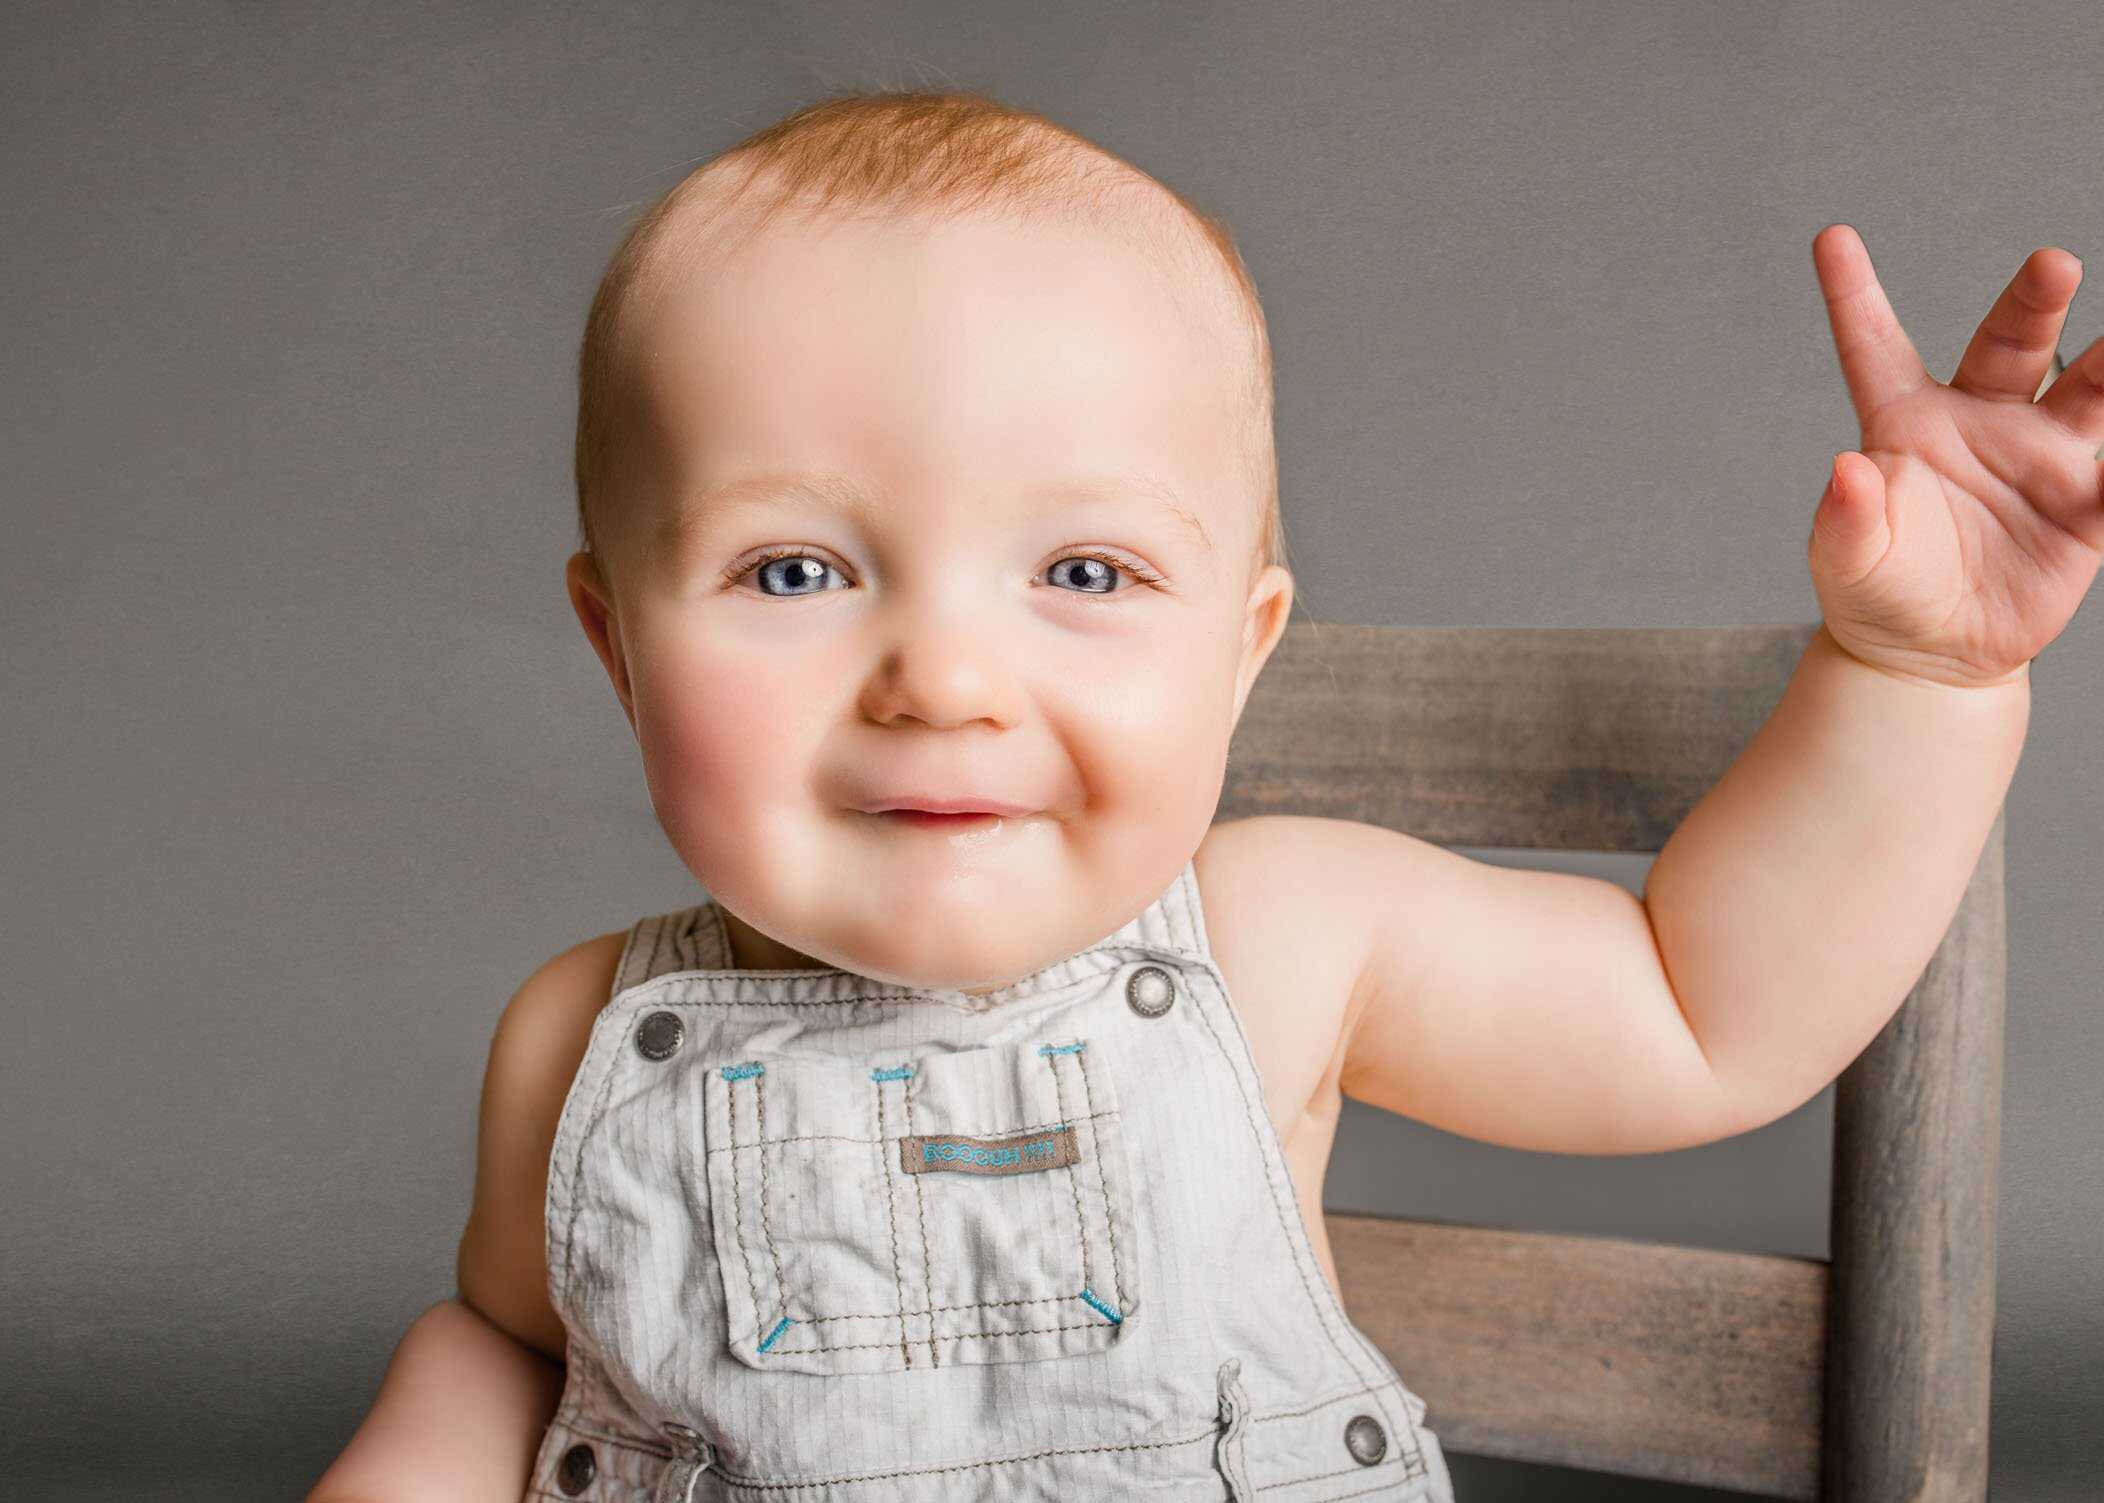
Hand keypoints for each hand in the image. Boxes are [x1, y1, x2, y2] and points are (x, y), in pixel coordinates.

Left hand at [1806, 224, 2101, 688]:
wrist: (1932, 656)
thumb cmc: (1877, 592)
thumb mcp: (1848, 560)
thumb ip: (1847, 518)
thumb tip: (1845, 471)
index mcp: (1905, 423)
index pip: (1875, 348)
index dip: (1854, 295)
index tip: (1830, 238)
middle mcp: (1980, 421)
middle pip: (2010, 345)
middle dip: (2034, 302)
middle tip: (2052, 264)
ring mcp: (2039, 458)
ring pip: (2089, 391)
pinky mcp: (2084, 506)